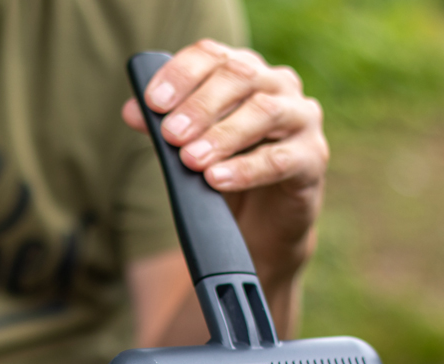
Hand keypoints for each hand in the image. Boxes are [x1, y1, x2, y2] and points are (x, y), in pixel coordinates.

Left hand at [122, 40, 327, 293]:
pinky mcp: (313, 159)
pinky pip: (280, 159)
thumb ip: (167, 128)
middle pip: (240, 77)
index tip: (154, 102)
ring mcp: (302, 120)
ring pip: (264, 113)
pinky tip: (218, 179)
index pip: (214, 56)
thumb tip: (131, 111)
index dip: (182, 74)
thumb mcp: (194, 150)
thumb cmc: (229, 176)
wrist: (263, 226)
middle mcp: (278, 87)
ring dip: (223, 136)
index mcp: (246, 74)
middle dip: (201, 107)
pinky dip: (246, 169)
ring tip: (191, 160)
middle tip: (171, 135)